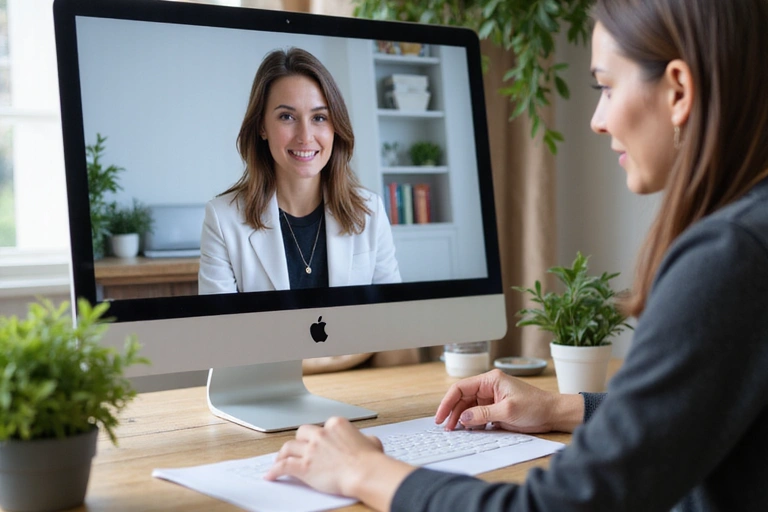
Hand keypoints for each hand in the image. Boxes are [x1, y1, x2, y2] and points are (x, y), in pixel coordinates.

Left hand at [265, 416, 413, 509]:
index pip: (322, 426)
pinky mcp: (304, 467)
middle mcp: (321, 434)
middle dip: (300, 441)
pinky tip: (271, 475)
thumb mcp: (372, 442)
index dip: (319, 436)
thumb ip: (365, 439)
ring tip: (279, 459)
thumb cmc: (370, 461)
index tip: (318, 442)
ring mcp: (311, 450)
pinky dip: (275, 470)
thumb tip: (367, 441)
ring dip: (283, 453)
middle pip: (302, 433)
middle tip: (298, 448)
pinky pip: (283, 466)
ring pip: (289, 447)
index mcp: (337, 424)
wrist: (365, 472)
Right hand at [435, 369, 579, 432]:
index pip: (460, 388)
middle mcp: (489, 387)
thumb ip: (483, 414)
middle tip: (447, 428)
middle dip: (453, 413)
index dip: (447, 402)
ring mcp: (492, 398)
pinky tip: (470, 431)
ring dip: (462, 419)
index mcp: (490, 380)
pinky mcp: (496, 408)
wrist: (553, 413)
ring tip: (456, 431)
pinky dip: (473, 423)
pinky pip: (478, 414)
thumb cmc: (535, 406)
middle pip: (463, 398)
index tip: (440, 416)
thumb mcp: (508, 411)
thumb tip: (464, 418)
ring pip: (469, 408)